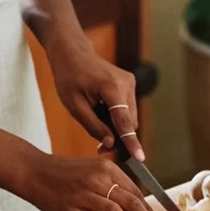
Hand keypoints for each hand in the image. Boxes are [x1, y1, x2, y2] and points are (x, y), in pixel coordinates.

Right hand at [16, 151, 152, 210]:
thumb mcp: (93, 167)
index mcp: (105, 168)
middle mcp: (96, 180)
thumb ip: (112, 180)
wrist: (35, 171)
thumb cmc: (66, 171)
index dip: (145, 204)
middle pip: (129, 202)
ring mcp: (82, 196)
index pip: (134, 189)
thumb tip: (134, 199)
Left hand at [50, 41, 144, 160]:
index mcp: (112, 88)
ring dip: (117, 126)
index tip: (140, 158)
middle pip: (130, 122)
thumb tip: (110, 144)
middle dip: (119, 136)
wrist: (72, 53)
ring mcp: (130, 82)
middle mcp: (127, 84)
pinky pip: (127, 108)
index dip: (131, 142)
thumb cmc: (69, 77)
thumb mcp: (74, 105)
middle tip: (100, 148)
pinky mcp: (130, 83)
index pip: (124, 122)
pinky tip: (101, 110)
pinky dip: (118, 116)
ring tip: (97, 124)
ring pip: (130, 116)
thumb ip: (93, 126)